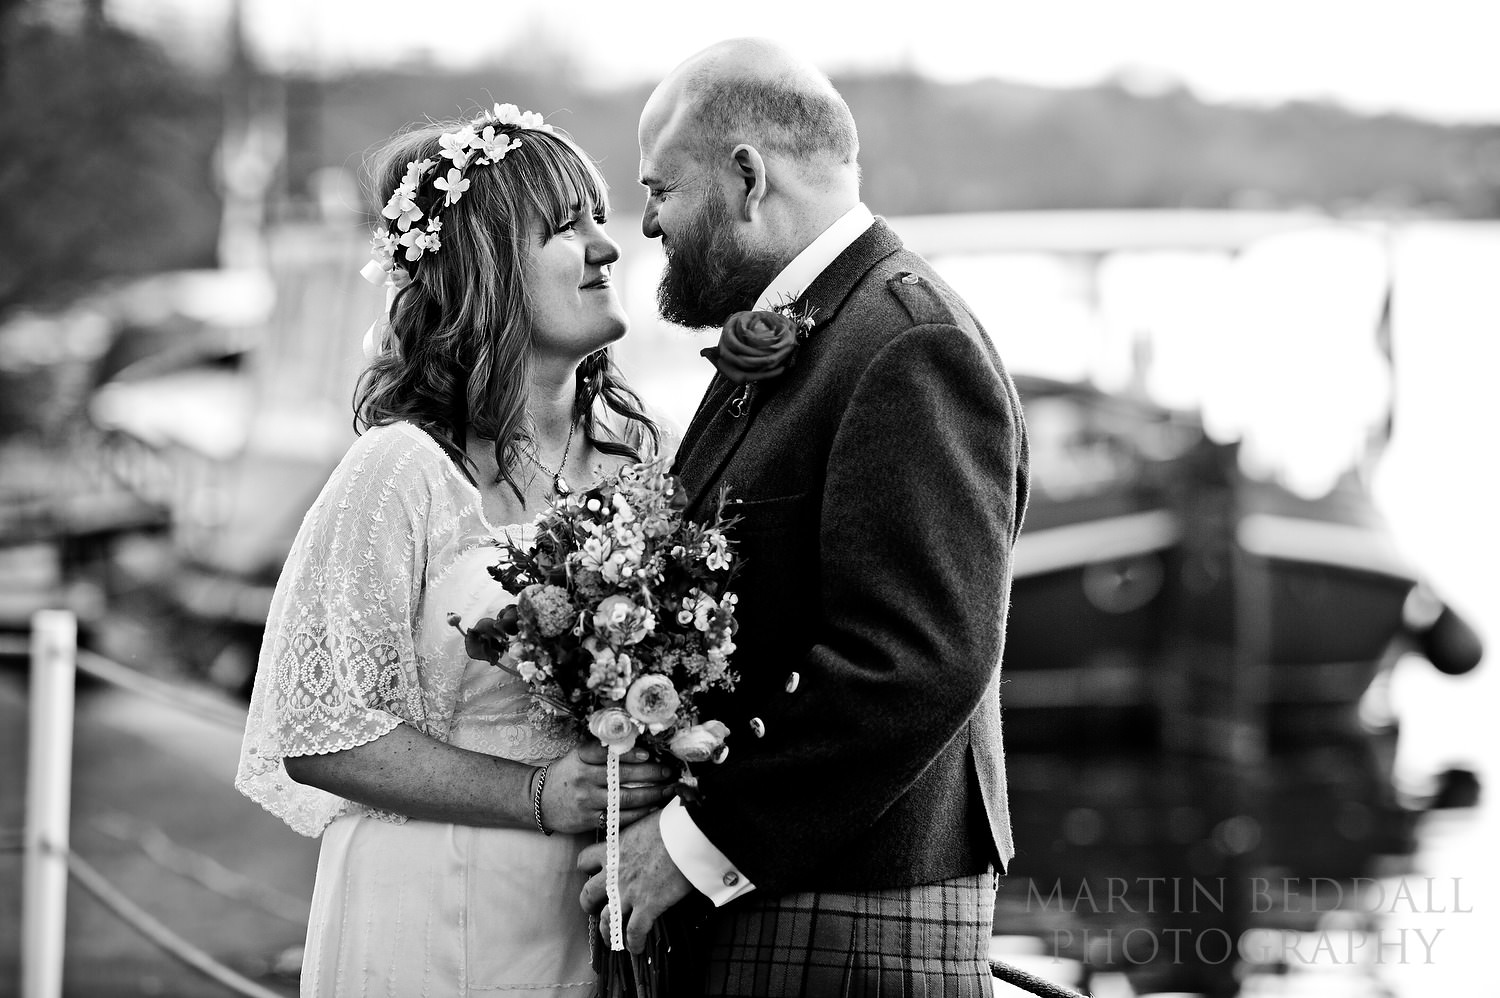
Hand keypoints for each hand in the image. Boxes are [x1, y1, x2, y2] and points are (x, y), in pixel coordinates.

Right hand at [540, 743, 677, 834]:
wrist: (539, 800)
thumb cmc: (566, 774)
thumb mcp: (577, 756)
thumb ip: (601, 751)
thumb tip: (635, 745)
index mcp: (581, 758)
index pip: (606, 753)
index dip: (628, 754)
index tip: (648, 755)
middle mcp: (583, 778)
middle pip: (620, 776)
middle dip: (649, 774)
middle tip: (668, 773)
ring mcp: (586, 800)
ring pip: (623, 798)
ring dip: (650, 794)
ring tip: (666, 790)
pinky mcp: (588, 820)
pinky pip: (618, 817)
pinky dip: (637, 813)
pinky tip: (651, 808)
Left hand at [578, 810, 693, 952]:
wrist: (687, 835)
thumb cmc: (671, 824)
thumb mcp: (644, 822)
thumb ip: (637, 832)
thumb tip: (647, 828)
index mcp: (612, 849)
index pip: (584, 861)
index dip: (587, 869)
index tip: (593, 873)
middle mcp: (614, 873)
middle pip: (588, 895)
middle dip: (589, 905)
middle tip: (594, 909)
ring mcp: (628, 892)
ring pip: (607, 920)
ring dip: (607, 932)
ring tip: (611, 939)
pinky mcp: (647, 907)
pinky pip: (633, 932)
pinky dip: (634, 943)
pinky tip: (636, 948)